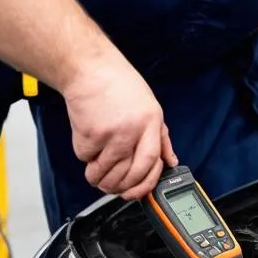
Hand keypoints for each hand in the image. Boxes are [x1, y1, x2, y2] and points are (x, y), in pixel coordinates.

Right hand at [62, 52, 178, 200]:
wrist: (90, 69)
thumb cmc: (119, 85)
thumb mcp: (150, 106)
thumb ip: (160, 136)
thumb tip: (170, 160)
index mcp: (151, 121)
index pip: (153, 162)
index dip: (146, 182)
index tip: (140, 188)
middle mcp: (132, 129)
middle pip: (130, 175)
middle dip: (121, 188)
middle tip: (114, 187)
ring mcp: (110, 134)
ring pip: (106, 174)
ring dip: (100, 179)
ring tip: (98, 169)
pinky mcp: (89, 135)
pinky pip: (87, 161)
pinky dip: (86, 160)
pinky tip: (90, 144)